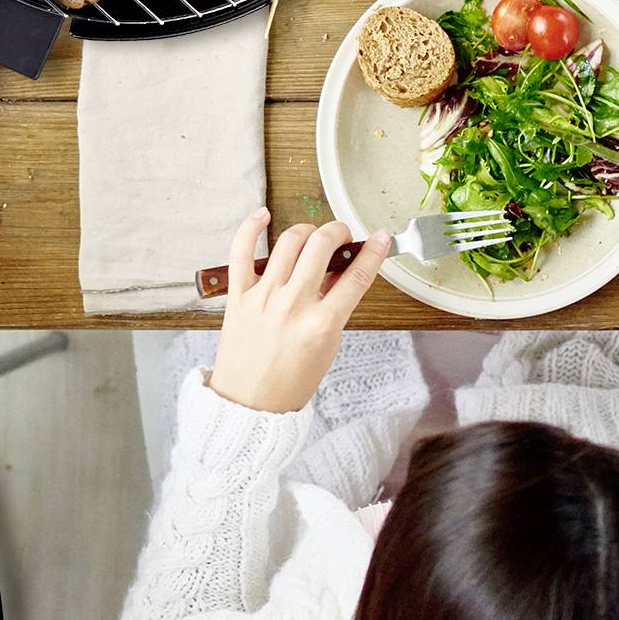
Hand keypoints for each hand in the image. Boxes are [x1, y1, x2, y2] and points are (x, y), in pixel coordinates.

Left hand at [205, 212, 390, 413]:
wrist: (250, 404)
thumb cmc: (292, 381)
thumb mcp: (328, 346)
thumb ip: (337, 306)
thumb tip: (344, 269)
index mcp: (322, 324)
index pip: (356, 277)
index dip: (373, 252)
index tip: (381, 237)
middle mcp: (293, 305)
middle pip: (322, 246)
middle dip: (338, 231)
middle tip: (342, 236)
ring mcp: (263, 297)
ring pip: (289, 241)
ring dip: (307, 231)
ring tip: (313, 237)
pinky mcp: (237, 295)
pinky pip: (241, 251)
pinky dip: (251, 227)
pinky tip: (263, 215)